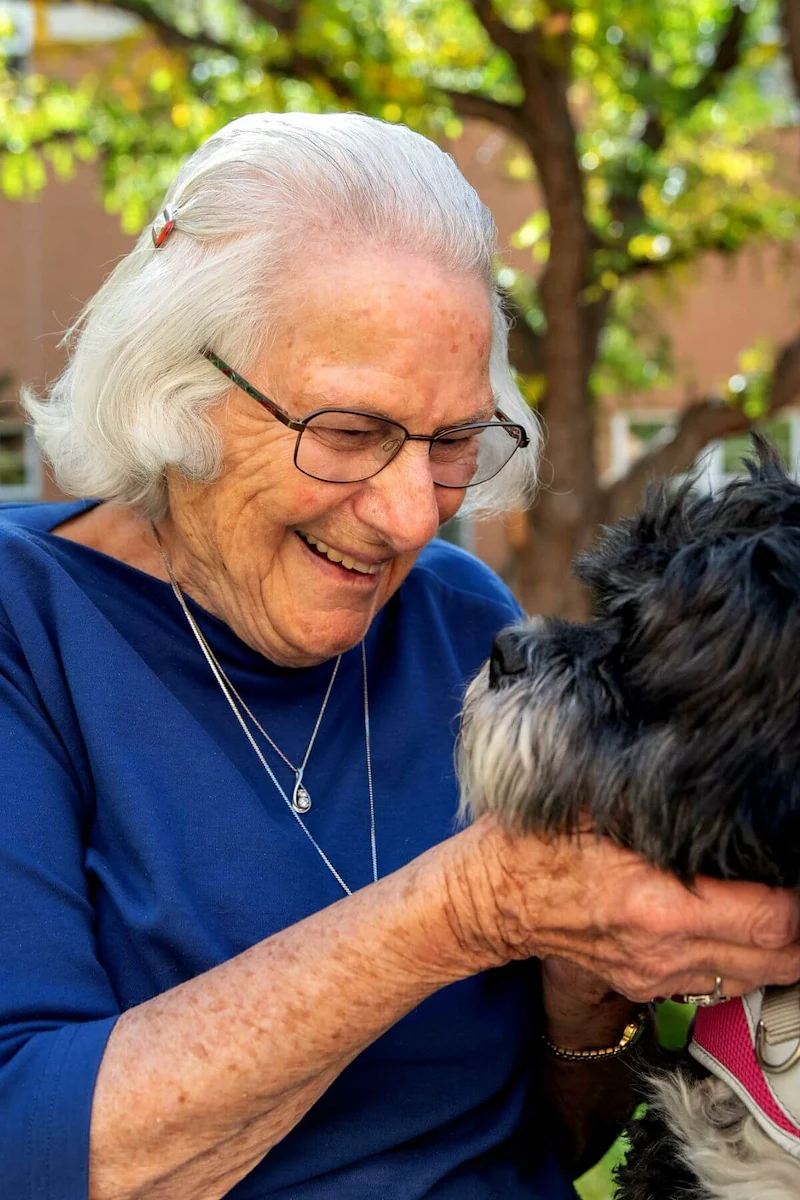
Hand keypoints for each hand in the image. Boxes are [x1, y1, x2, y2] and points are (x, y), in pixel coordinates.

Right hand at [449, 817, 799, 1001]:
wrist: (486, 901)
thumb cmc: (530, 846)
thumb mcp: (591, 803)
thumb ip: (656, 797)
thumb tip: (713, 777)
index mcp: (654, 903)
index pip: (769, 917)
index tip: (797, 866)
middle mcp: (664, 950)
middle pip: (780, 957)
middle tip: (798, 891)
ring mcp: (657, 974)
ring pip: (757, 975)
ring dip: (781, 944)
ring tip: (778, 905)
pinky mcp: (647, 985)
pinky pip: (721, 981)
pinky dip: (746, 956)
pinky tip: (738, 923)